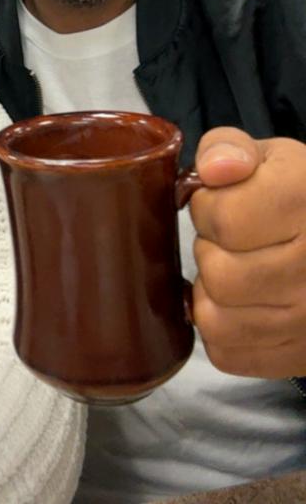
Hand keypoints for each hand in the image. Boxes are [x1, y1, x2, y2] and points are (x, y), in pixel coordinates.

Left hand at [190, 126, 305, 378]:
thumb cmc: (298, 195)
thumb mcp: (269, 157)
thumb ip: (228, 148)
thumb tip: (213, 170)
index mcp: (305, 204)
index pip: (225, 219)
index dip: (208, 207)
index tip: (221, 202)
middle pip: (220, 275)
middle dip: (210, 251)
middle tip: (230, 240)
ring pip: (217, 321)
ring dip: (211, 293)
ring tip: (236, 269)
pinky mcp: (298, 356)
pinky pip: (226, 353)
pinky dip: (222, 329)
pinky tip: (242, 302)